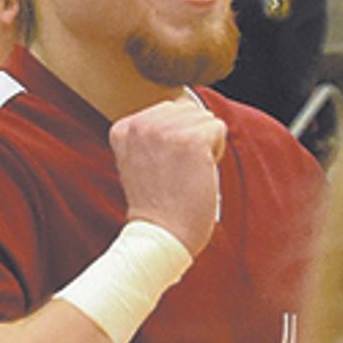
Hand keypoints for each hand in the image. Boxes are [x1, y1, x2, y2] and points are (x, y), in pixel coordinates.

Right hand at [111, 93, 227, 255]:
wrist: (161, 235)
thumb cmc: (156, 205)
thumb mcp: (139, 159)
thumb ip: (151, 133)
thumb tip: (183, 107)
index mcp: (123, 127)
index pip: (167, 109)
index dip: (173, 138)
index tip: (162, 166)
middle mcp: (140, 124)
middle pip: (187, 109)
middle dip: (191, 137)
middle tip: (177, 170)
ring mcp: (165, 130)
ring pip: (205, 117)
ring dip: (205, 145)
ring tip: (186, 172)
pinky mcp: (190, 140)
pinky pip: (218, 128)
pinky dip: (216, 153)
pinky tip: (198, 174)